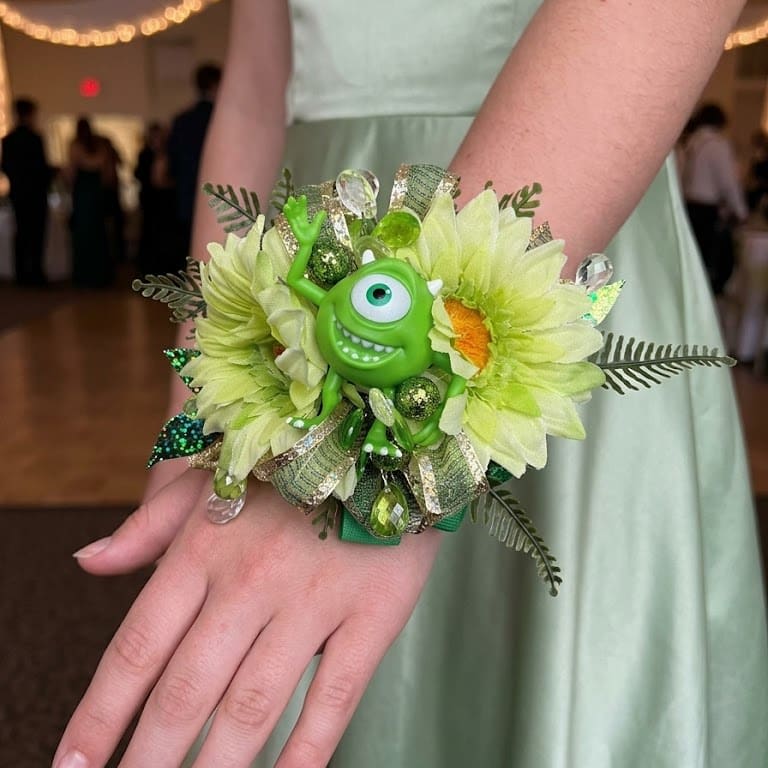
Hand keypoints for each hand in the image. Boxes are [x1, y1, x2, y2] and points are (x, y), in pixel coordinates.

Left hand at [55, 473, 441, 766]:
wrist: (386, 443)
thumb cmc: (290, 468)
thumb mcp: (214, 478)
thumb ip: (148, 525)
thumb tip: (87, 562)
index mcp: (205, 545)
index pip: (138, 646)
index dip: (99, 714)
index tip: (72, 764)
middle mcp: (251, 578)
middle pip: (186, 690)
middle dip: (148, 759)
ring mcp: (314, 599)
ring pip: (252, 705)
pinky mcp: (373, 614)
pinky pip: (335, 697)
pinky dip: (306, 752)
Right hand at [283, 195, 325, 246]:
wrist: (307, 243)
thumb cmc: (311, 236)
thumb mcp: (316, 226)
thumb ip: (319, 219)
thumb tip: (324, 211)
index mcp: (304, 218)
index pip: (303, 209)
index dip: (302, 203)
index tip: (302, 196)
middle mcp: (299, 218)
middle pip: (296, 209)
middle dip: (294, 204)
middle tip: (291, 197)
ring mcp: (295, 221)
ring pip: (292, 213)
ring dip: (290, 207)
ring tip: (289, 200)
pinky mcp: (293, 225)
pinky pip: (289, 218)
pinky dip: (287, 213)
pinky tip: (286, 207)